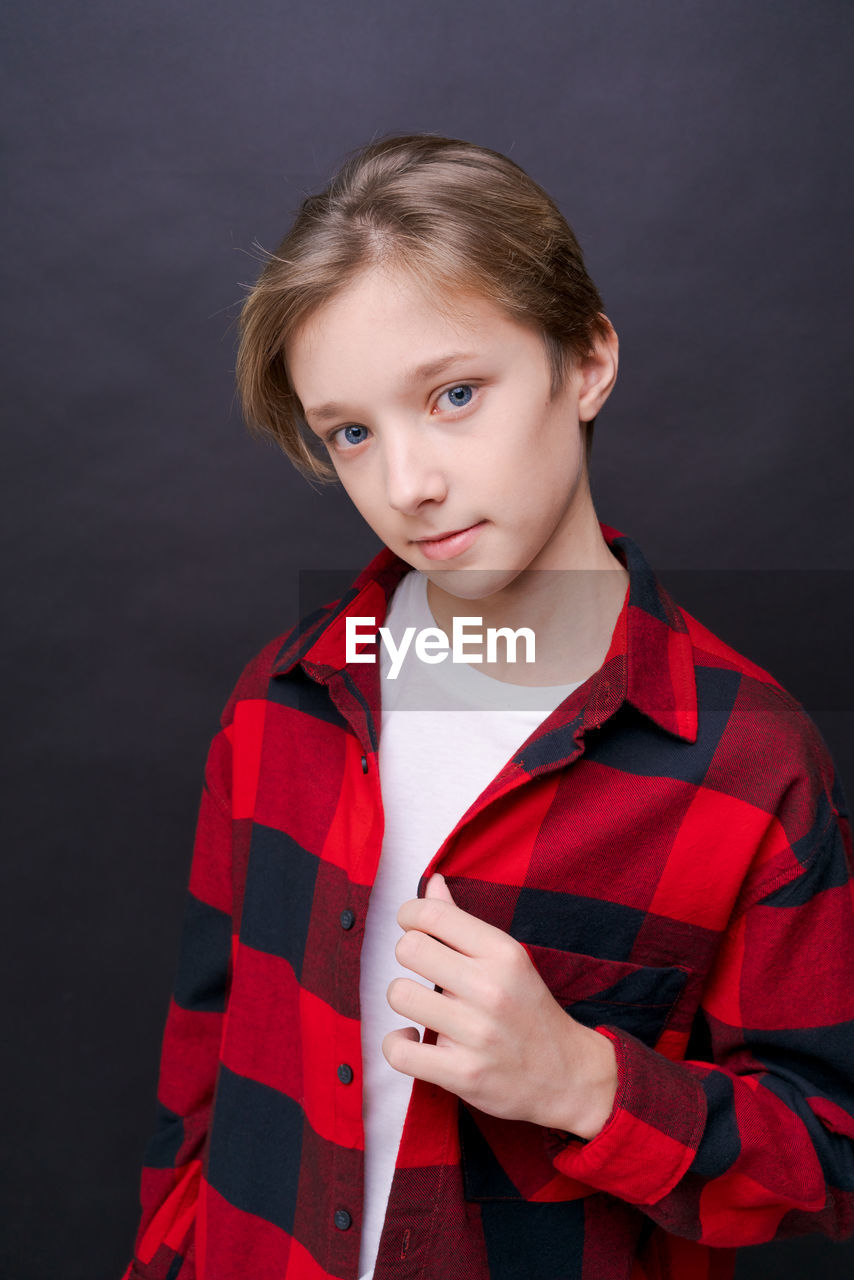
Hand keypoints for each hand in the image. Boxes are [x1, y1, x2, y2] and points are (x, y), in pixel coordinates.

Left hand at [382, 874, 618, 1139]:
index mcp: (503, 953)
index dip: (410, 915)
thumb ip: (463, 921)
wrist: (567, 1075)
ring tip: (423, 1006)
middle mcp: (490, 989)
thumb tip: (433, 882)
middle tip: (422, 970)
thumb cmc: (529, 1010)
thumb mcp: (507, 958)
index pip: (433, 914)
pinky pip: (400, 1051)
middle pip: (409, 949)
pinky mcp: (463, 1074)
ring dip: (404, 1000)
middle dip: (407, 956)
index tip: (412, 927)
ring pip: (398, 995)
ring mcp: (477, 1034)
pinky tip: (415, 1040)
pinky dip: (398, 1045)